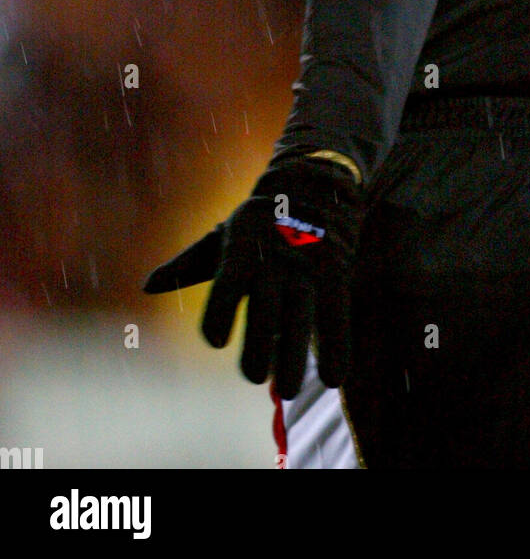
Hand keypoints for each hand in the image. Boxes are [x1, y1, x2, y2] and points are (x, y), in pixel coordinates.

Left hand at [143, 157, 361, 397]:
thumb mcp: (224, 235)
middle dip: (257, 348)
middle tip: (252, 376)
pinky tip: (332, 378)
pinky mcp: (335, 274)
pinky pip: (335, 315)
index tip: (215, 341)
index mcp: (242, 250)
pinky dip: (336, 347)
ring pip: (299, 319)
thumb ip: (189, 265)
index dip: (219, 314)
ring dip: (293, 358)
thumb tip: (147, 286)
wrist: (316, 184)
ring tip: (287, 390)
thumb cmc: (260, 220)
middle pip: (263, 312)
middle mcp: (274, 260)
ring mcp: (307, 268)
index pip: (226, 286)